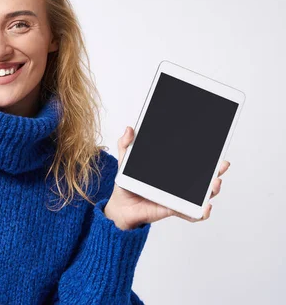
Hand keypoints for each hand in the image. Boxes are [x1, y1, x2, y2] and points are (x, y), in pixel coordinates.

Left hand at [104, 126, 230, 229]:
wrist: (121, 206)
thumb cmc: (127, 184)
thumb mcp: (126, 162)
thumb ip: (127, 145)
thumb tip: (129, 129)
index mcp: (171, 169)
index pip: (194, 161)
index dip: (208, 155)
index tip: (217, 149)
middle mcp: (179, 184)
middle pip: (205, 177)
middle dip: (217, 171)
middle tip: (221, 165)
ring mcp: (178, 197)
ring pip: (203, 194)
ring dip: (212, 189)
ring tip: (215, 184)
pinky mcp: (174, 210)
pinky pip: (191, 214)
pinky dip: (200, 213)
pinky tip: (204, 208)